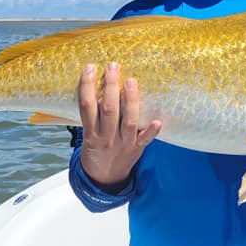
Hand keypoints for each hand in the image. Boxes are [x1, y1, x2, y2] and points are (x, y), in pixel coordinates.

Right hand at [77, 62, 161, 190]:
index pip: (86, 106)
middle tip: (113, 67)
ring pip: (127, 121)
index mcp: (91, 133)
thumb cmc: (96, 150)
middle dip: (110, 87)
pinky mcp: (136, 149)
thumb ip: (92, 116)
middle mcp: (106, 138)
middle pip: (108, 110)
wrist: (103, 179)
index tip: (89, 68)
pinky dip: (152, 131)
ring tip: (131, 81)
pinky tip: (158, 120)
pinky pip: (145, 140)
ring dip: (130, 100)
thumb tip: (97, 87)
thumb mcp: (87, 134)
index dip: (87, 86)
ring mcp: (122, 144)